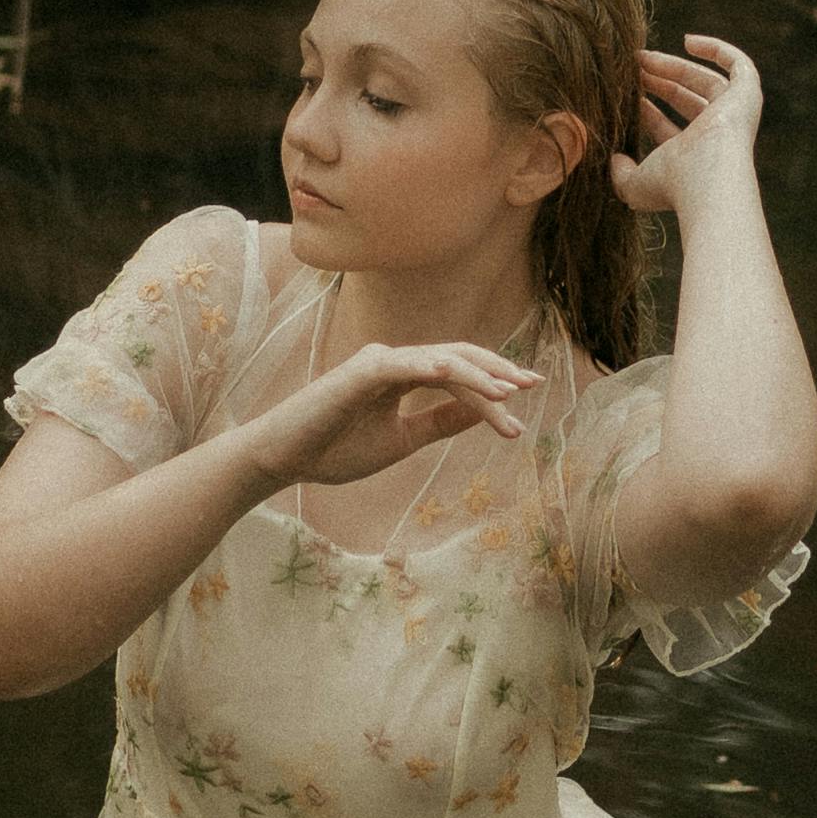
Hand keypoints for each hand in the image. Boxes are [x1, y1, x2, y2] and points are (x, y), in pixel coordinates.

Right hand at [265, 329, 540, 485]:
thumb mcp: (402, 439)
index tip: (524, 399)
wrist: (285, 459)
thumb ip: (439, 422)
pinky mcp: (360, 371)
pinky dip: (433, 366)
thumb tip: (483, 412)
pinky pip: (404, 364)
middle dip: (496, 370)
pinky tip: (457, 374)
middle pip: (457, 358)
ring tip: (507, 394)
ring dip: (476, 375)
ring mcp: (377, 362)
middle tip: (532, 384)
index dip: (492, 382)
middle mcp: (394, 361)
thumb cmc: (335, 449)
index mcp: (402, 375)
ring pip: (439, 360)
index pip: (458, 372)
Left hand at [614, 33, 767, 220]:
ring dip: (673, 66)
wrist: (706, 176)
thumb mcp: (636, 185)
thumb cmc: (672, 184)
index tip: (625, 94)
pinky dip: (716, 50)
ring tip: (642, 57)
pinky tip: (687, 41)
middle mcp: (716, 136)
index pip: (667, 128)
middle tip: (631, 69)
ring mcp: (734, 114)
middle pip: (685, 100)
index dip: (646, 110)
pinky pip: (737, 64)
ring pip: (704, 81)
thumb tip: (614, 160)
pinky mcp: (747, 94)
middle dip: (657, 82)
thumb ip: (621, 176)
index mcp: (693, 158)